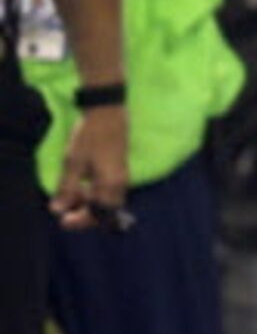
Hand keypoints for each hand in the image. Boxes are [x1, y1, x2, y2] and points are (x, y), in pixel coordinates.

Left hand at [52, 108, 128, 229]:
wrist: (108, 112)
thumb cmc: (90, 136)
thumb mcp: (73, 162)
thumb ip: (67, 188)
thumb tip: (58, 209)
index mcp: (110, 184)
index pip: (99, 213)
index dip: (81, 221)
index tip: (63, 220)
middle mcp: (120, 183)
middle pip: (107, 211)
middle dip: (86, 215)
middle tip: (66, 212)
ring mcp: (121, 176)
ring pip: (108, 201)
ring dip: (90, 204)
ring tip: (71, 197)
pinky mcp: (119, 169)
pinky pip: (109, 190)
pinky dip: (95, 194)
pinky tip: (82, 186)